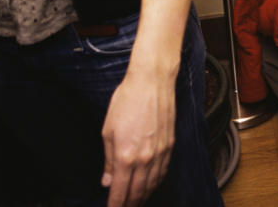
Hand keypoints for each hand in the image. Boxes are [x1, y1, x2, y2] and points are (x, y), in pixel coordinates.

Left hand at [101, 66, 176, 206]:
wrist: (152, 82)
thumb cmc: (126, 101)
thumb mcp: (108, 130)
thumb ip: (108, 160)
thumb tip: (107, 181)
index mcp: (125, 156)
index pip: (120, 191)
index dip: (115, 205)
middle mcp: (145, 159)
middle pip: (138, 192)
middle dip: (130, 204)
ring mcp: (160, 153)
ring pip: (152, 184)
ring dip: (144, 197)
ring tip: (136, 202)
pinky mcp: (170, 145)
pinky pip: (163, 171)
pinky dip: (156, 183)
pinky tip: (151, 186)